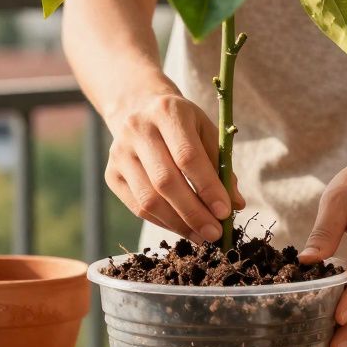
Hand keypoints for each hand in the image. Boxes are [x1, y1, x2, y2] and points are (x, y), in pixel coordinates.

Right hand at [105, 92, 244, 241]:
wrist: (139, 110)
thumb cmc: (182, 125)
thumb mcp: (207, 132)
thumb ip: (222, 166)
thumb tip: (235, 204)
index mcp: (167, 111)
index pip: (187, 156)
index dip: (207, 187)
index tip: (225, 212)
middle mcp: (137, 129)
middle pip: (165, 181)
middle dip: (193, 213)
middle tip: (215, 233)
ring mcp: (119, 153)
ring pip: (149, 199)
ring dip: (178, 223)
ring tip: (201, 236)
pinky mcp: (111, 174)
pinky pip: (138, 207)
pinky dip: (163, 222)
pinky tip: (183, 228)